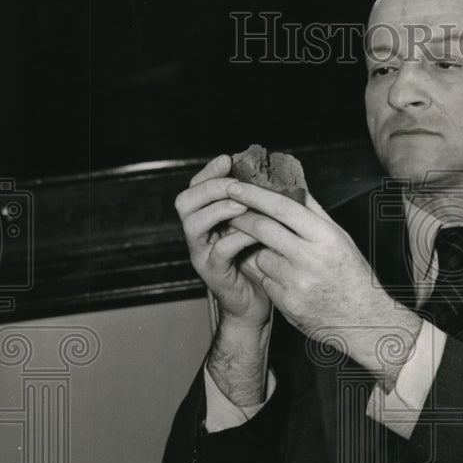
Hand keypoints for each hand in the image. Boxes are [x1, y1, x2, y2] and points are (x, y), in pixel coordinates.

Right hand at [175, 155, 270, 328]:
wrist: (256, 304)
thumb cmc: (259, 262)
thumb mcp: (257, 226)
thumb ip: (257, 203)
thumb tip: (276, 173)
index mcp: (205, 218)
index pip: (195, 187)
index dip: (208, 171)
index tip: (228, 159)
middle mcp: (198, 235)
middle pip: (185, 201)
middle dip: (211, 187)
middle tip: (237, 184)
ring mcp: (202, 254)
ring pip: (194, 224)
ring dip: (219, 209)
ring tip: (244, 204)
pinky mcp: (214, 273)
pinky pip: (220, 250)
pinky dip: (238, 237)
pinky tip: (257, 232)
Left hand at [225, 180, 421, 382]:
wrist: (364, 321)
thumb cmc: (353, 276)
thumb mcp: (341, 239)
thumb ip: (314, 211)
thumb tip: (292, 184)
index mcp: (326, 237)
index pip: (283, 207)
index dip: (255, 195)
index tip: (235, 186)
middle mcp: (311, 259)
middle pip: (263, 229)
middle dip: (242, 219)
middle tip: (230, 212)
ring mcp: (297, 283)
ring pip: (261, 257)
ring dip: (262, 253)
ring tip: (285, 261)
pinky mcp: (287, 304)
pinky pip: (266, 281)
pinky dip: (272, 278)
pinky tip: (291, 283)